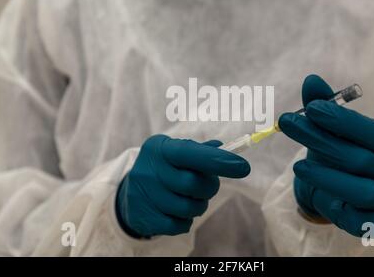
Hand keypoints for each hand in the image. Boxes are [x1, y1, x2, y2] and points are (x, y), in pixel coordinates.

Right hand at [115, 134, 249, 237]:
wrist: (130, 192)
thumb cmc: (164, 168)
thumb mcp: (176, 153)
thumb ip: (199, 151)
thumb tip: (222, 148)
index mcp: (160, 148)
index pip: (191, 153)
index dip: (218, 161)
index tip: (243, 167)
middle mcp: (148, 169)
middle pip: (192, 183)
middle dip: (208, 188)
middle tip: (206, 186)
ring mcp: (142, 194)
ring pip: (187, 208)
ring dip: (199, 206)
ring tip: (192, 199)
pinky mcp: (142, 216)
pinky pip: (178, 225)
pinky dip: (186, 221)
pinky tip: (179, 212)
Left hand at [278, 75, 373, 237]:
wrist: (347, 191)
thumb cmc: (344, 153)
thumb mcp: (333, 129)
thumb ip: (325, 105)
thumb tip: (311, 80)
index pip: (372, 131)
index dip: (341, 120)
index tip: (312, 108)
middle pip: (358, 159)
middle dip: (318, 140)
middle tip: (288, 124)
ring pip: (360, 192)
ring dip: (325, 177)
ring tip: (298, 166)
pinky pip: (359, 220)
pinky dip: (338, 208)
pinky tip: (319, 193)